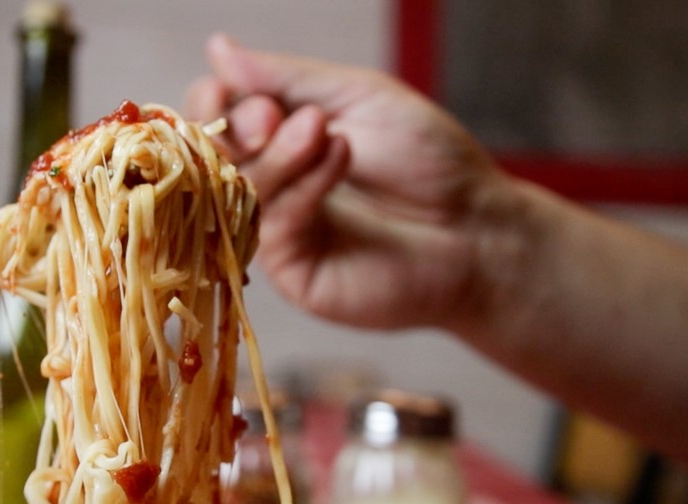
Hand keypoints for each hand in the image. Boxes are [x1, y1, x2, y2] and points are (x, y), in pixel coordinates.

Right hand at [186, 35, 509, 329]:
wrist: (478, 227)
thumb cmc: (430, 162)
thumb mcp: (358, 98)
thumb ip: (287, 78)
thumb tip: (217, 47)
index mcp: (278, 139)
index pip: (214, 117)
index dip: (214, 102)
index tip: (236, 90)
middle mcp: (268, 186)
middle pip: (210, 157)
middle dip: (236, 129)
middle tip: (274, 116)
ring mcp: (277, 232)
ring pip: (237, 192)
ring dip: (278, 153)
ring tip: (324, 132)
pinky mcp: (294, 273)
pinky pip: (273, 227)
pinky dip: (302, 185)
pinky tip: (338, 157)